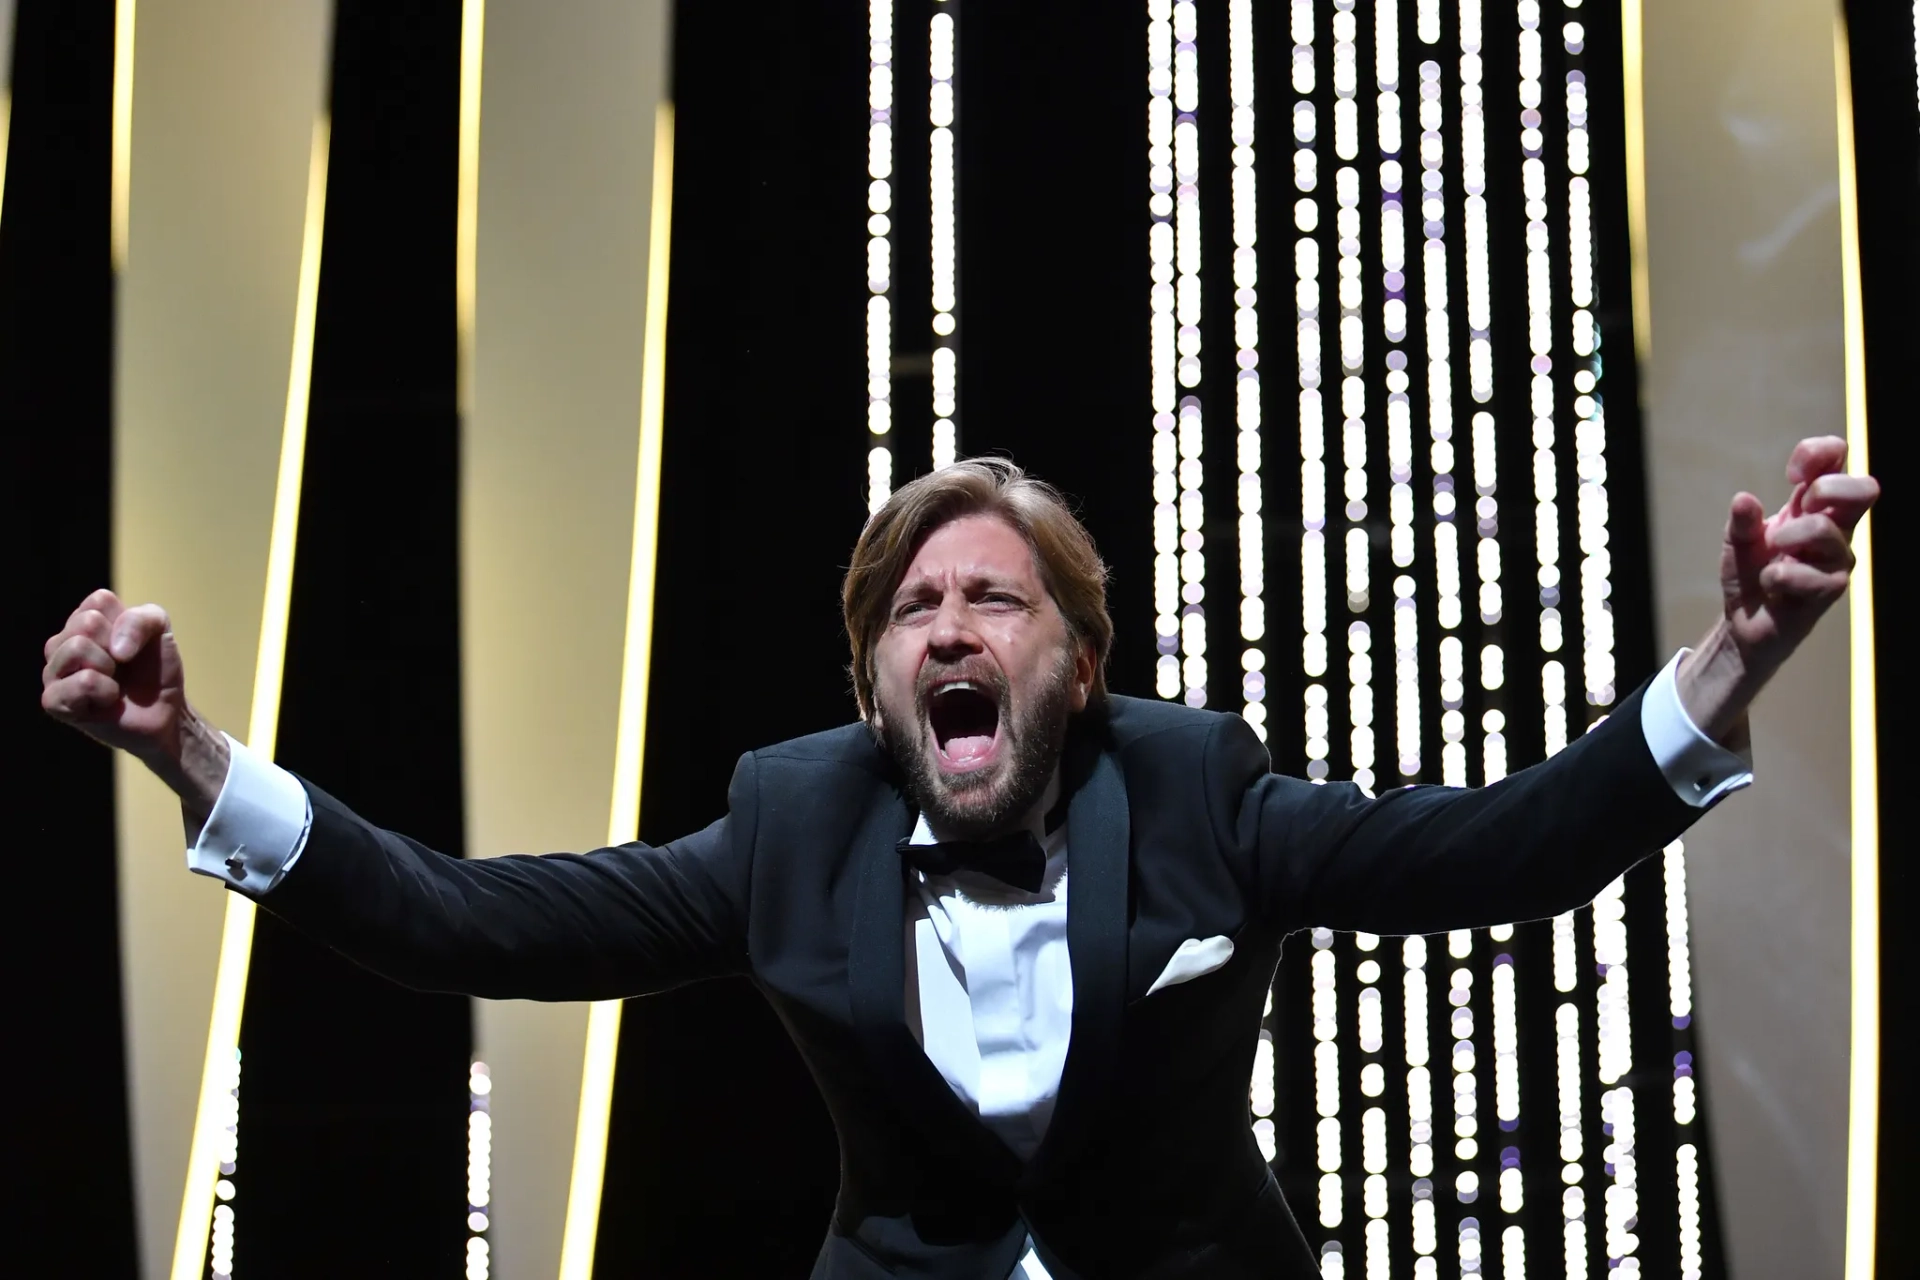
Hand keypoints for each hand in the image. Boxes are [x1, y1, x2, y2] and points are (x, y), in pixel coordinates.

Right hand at [41, 588, 227, 819]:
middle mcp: (66, 649)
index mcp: (88, 626)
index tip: (138, 646)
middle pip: (82, 625)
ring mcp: (58, 677)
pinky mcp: (58, 705)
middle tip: (126, 669)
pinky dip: (93, 690)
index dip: (125, 620)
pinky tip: (104, 699)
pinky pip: (65, 686)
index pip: (96, 602)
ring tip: (114, 685)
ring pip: (70, 650)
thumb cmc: (161, 676)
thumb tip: (114, 651)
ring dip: (105, 667)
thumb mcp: (160, 631)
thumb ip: (142, 619)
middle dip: (116, 645)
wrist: (167, 719)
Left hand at [1720, 436, 1876, 668]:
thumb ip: (1742, 520)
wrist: (1746, 622)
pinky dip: (1777, 577)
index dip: (1818, 453)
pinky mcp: (1831, 589)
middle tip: (1795, 509)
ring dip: (1787, 538)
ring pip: (1825, 530)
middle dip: (1825, 490)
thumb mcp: (1738, 541)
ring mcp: (1837, 558)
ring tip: (1772, 553)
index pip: (1838, 461)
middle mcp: (1835, 528)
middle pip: (1865, 488)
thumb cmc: (1751, 574)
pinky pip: (1809, 575)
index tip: (1791, 474)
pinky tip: (1772, 585)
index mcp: (1814, 507)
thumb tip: (1744, 499)